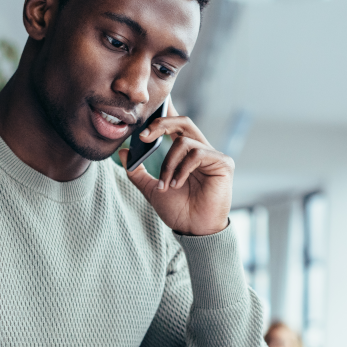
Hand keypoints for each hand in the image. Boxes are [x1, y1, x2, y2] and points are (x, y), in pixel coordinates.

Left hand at [119, 100, 232, 235]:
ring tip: (166, 184)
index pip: (176, 125)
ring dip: (168, 163)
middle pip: (183, 121)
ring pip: (185, 141)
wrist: (194, 230)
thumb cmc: (178, 211)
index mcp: (187, 153)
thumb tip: (123, 152)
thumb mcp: (151, 189)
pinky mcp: (223, 163)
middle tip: (143, 137)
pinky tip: (178, 184)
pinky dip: (182, 169)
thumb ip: (137, 171)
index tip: (141, 129)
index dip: (162, 117)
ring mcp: (213, 156)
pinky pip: (198, 153)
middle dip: (161, 125)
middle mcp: (201, 150)